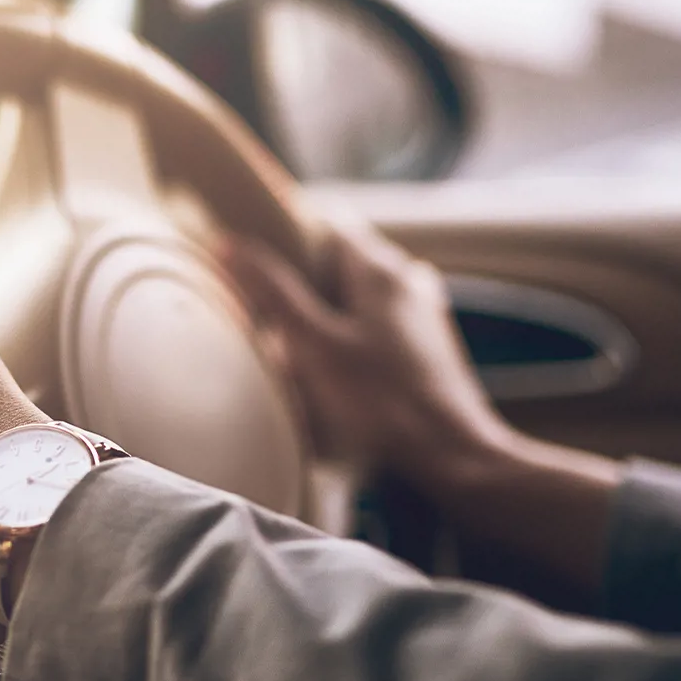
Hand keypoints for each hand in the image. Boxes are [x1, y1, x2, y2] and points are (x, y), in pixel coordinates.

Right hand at [224, 208, 622, 594]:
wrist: (451, 457)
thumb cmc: (381, 402)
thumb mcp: (314, 345)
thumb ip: (272, 291)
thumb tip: (229, 241)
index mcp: (380, 268)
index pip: (329, 224)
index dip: (290, 233)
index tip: (255, 254)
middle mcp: (407, 281)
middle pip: (343, 262)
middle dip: (304, 279)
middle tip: (265, 307)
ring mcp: (422, 314)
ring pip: (360, 297)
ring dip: (328, 312)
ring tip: (294, 342)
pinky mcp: (425, 350)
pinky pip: (377, 327)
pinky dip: (350, 336)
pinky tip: (333, 369)